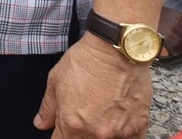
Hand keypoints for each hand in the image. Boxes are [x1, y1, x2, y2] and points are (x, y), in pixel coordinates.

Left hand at [33, 34, 150, 136]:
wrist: (117, 51)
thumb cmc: (87, 62)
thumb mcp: (55, 81)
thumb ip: (48, 108)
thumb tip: (41, 124)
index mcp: (73, 124)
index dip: (59, 136)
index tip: (61, 130)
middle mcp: (97, 133)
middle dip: (78, 135)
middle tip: (81, 119)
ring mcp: (120, 132)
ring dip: (100, 135)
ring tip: (99, 118)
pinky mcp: (139, 127)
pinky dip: (123, 136)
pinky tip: (116, 125)